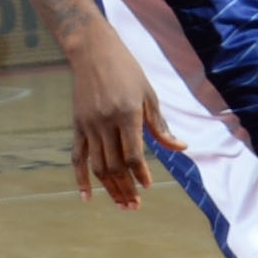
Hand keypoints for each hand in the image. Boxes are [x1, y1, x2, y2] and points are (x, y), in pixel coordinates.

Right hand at [66, 21, 171, 209]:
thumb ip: (161, 126)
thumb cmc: (127, 71)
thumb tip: (180, 148)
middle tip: (135, 206)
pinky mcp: (77, 125)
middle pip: (114, 165)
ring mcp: (88, 125)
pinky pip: (77, 157)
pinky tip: (87, 196)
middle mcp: (105, 123)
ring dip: (109, 188)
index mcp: (126, 115)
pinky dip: (81, 178)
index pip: (133, 155)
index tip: (148, 186)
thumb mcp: (149, 95)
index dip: (140, 174)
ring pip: (97, 165)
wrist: (92, 52)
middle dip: (126, 188)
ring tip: (121, 204)